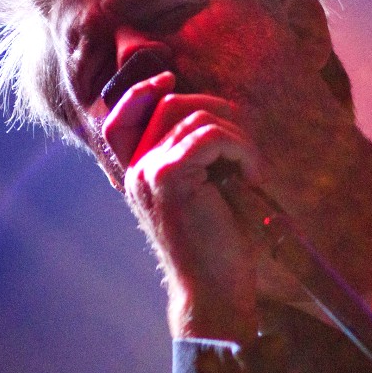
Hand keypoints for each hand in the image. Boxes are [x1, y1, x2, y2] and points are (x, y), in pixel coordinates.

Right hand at [102, 71, 265, 342]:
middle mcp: (136, 170)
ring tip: (251, 170)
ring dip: (237, 136)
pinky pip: (211, 136)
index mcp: (138, 174)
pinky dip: (242, 149)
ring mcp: (149, 171)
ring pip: (196, 117)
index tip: (167, 80)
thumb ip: (192, 157)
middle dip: (217, 113)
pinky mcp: (169, 177)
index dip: (139, 92)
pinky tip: (252, 176)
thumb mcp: (199, 195)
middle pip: (169, 105)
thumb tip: (209, 113)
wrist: (214, 293)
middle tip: (244, 150)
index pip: (119, 118)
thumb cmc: (216, 248)